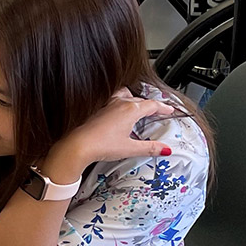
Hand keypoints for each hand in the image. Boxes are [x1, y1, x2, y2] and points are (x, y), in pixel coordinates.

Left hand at [45, 88, 176, 180]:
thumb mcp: (130, 148)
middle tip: (156, 111)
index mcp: (130, 109)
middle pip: (139, 99)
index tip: (169, 110)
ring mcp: (105, 105)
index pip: (152, 104)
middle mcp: (118, 103)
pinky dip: (118, 102)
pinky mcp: (95, 110)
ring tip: (137, 107)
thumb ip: (150, 148)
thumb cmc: (99, 145)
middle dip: (150, 105)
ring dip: (132, 99)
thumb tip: (165, 149)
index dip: (163, 107)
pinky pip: (111, 100)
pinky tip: (115, 112)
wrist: (75, 145)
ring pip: (124, 95)